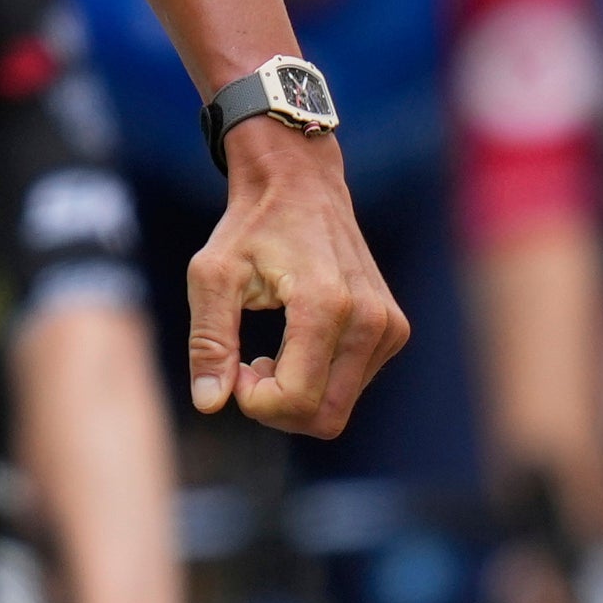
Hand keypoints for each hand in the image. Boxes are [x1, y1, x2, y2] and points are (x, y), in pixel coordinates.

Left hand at [186, 118, 404, 437]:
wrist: (301, 183)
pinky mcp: (393, 330)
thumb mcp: (212, 275)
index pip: (297, 399)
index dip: (254, 401)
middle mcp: (370, 319)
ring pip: (339, 409)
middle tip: (247, 368)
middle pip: (325, 418)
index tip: (235, 366)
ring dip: (296, 396)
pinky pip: (352, 387)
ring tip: (269, 353)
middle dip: (277, 409)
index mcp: (326, 304)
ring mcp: (388, 326)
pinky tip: (296, 346)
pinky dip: (319, 382)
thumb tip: (209, 402)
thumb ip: (208, 341)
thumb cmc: (250, 227)